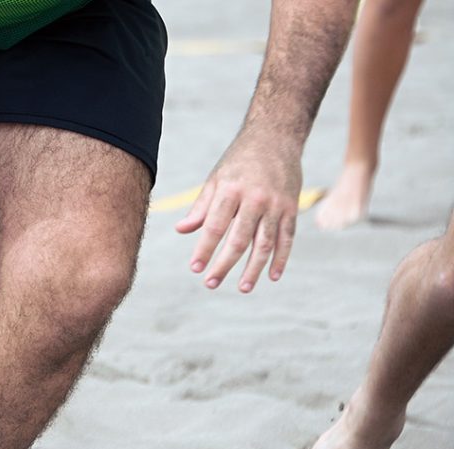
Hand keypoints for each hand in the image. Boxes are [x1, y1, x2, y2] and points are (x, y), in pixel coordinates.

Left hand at [175, 131, 301, 292]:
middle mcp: (255, 199)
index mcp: (230, 190)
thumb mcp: (216, 179)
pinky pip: (287, 238)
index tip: (195, 268)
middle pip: (239, 239)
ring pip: (265, 243)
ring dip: (254, 269)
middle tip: (211, 284)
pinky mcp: (291, 208)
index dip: (204, 249)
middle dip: (224, 264)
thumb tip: (181, 230)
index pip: (215, 226)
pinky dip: (281, 258)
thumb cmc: (238, 161)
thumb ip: (200, 207)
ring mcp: (276, 204)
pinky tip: (272, 276)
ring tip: (243, 288)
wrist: (276, 137)